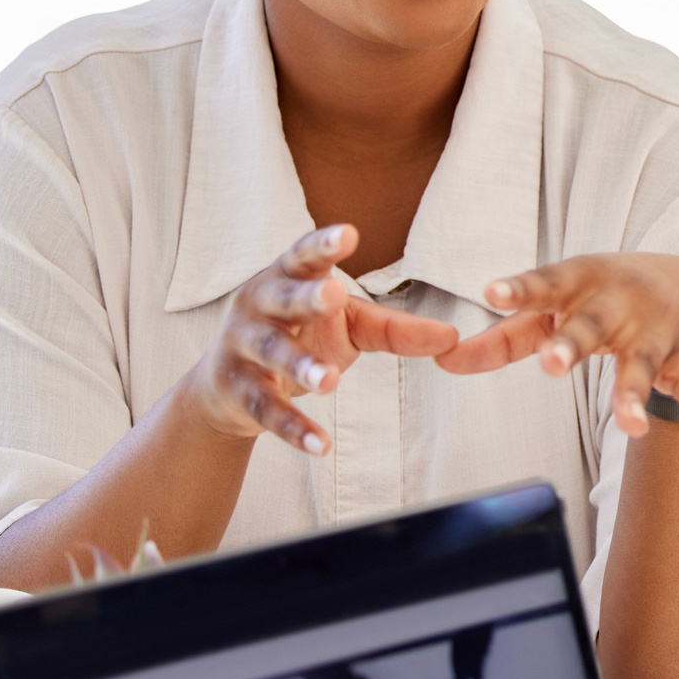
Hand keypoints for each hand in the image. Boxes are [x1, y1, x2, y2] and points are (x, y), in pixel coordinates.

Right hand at [188, 224, 458, 455]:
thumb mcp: (346, 327)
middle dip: (307, 297)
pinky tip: (320, 444)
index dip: (323, 245)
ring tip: (329, 381)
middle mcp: (258, 304)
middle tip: (334, 293)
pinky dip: (293, 427)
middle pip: (284, 298)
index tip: (348, 235)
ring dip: (300, 366)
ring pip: (272, 353)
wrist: (226, 388)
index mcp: (286, 277)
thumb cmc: (299, 337)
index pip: (303, 256)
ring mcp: (242, 347)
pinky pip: (267, 408)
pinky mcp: (237, 391)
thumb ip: (394, 330)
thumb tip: (452, 337)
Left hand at [435, 254, 678, 434]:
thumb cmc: (598, 300)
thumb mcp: (553, 310)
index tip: (492, 292)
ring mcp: (653, 327)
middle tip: (550, 364)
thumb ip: (501, 338)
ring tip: (628, 426)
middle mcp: (617, 300)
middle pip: (591, 324)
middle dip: (572, 343)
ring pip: (641, 361)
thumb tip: (442, 358)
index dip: (520, 288)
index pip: (546, 283)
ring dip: (633, 391)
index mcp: (579, 282)